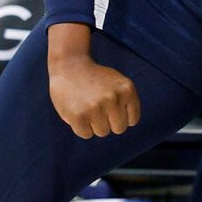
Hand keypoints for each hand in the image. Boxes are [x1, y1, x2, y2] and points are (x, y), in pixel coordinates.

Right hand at [47, 22, 141, 137]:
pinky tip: (77, 112)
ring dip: (94, 124)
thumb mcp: (118, 84)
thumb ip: (127, 103)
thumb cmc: (95, 79)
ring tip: (87, 107)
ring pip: (103, 132)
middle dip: (109, 122)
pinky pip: (86, 134)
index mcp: (127, 90)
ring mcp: (96, 107)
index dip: (120, 116)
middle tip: (98, 108)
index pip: (132, 120)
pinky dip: (81, 127)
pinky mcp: (79, 116)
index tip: (111, 106)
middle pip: (119, 129)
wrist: (69, 66)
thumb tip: (127, 124)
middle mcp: (113, 98)